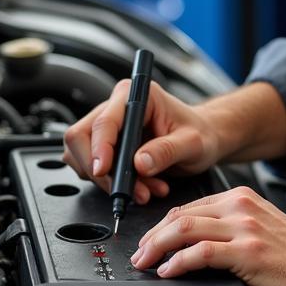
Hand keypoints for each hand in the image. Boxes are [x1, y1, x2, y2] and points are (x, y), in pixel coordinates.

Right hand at [63, 80, 222, 203]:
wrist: (204, 140)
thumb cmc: (200, 134)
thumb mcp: (192, 143)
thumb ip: (167, 151)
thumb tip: (139, 163)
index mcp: (136, 95)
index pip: (104, 121)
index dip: (99, 147)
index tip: (103, 170)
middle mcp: (117, 106)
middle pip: (81, 138)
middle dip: (102, 171)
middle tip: (130, 190)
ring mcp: (109, 126)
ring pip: (84, 157)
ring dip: (110, 180)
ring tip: (146, 188)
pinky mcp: (107, 145)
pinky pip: (94, 169)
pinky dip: (113, 184)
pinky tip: (142, 186)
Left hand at [131, 186, 285, 285]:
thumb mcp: (265, 234)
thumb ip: (236, 232)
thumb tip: (201, 247)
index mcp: (246, 200)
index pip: (191, 207)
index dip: (164, 226)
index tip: (151, 242)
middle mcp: (243, 208)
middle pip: (181, 215)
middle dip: (152, 236)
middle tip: (140, 255)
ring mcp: (245, 229)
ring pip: (184, 229)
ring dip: (157, 247)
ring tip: (145, 263)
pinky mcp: (247, 253)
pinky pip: (200, 253)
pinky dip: (178, 263)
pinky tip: (169, 273)